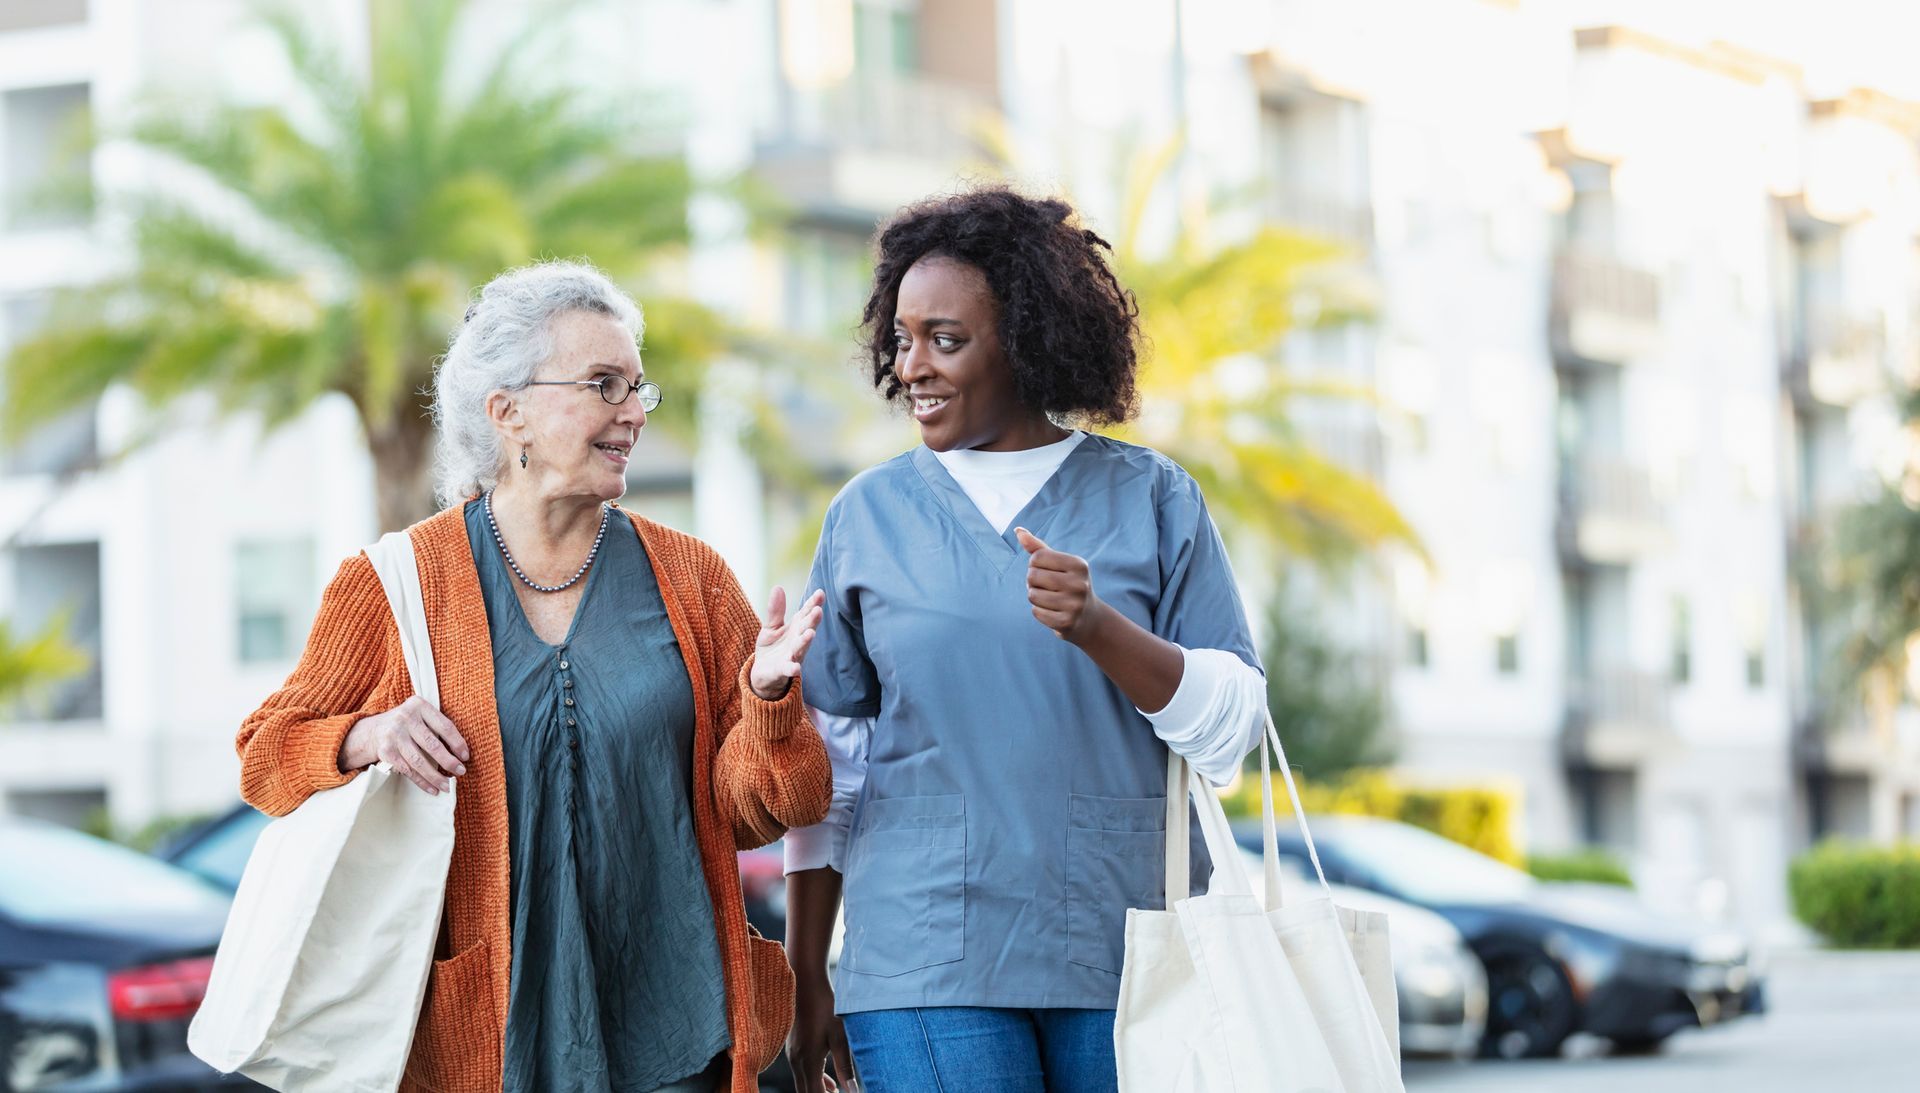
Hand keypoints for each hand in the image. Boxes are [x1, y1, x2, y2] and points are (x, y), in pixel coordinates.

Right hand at [338, 695, 468, 794]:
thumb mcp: (420, 715)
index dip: (457, 743)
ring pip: (419, 761)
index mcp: (419, 705)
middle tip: (461, 772)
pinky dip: (421, 782)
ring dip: (435, 776)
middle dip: (448, 761)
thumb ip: (437, 726)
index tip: (465, 756)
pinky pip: (408, 770)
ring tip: (447, 786)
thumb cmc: (407, 725)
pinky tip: (432, 789)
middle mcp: (406, 718)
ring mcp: (394, 735)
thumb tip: (460, 753)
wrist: (374, 730)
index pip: (444, 726)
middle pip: (432, 744)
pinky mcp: (386, 751)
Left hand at [750, 586, 824, 700]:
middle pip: (806, 629)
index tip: (820, 593)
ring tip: (810, 634)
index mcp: (796, 628)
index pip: (806, 614)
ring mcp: (792, 656)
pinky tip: (796, 668)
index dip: (813, 604)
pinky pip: (788, 669)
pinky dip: (792, 669)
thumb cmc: (772, 648)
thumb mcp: (771, 627)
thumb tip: (778, 587)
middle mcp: (797, 641)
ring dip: (805, 641)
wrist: (764, 674)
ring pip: (800, 648)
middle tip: (818, 610)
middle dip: (812, 621)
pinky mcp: (782, 670)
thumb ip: (775, 610)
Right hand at [787, 973, 855, 1092]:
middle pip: (806, 1092)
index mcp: (808, 1062)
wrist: (806, 986)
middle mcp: (796, 1062)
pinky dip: (815, 1081)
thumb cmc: (825, 1009)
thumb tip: (852, 1090)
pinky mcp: (794, 1048)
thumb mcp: (840, 1038)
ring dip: (818, 1091)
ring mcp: (793, 1055)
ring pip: (804, 1084)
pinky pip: (802, 1073)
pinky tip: (830, 1083)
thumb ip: (844, 1067)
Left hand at [1016, 527, 1106, 644]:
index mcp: (1078, 564)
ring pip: (1032, 595)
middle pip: (1032, 575)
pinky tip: (1052, 611)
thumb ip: (1038, 547)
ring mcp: (1075, 604)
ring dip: (1035, 597)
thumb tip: (1018, 530)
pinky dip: (1039, 611)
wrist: (1088, 618)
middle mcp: (1080, 583)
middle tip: (1047, 587)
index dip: (1034, 564)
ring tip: (1049, 599)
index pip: (1037, 557)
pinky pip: (1036, 612)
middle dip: (1033, 581)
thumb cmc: (1068, 584)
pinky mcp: (1067, 622)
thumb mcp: (1058, 564)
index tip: (1047, 571)